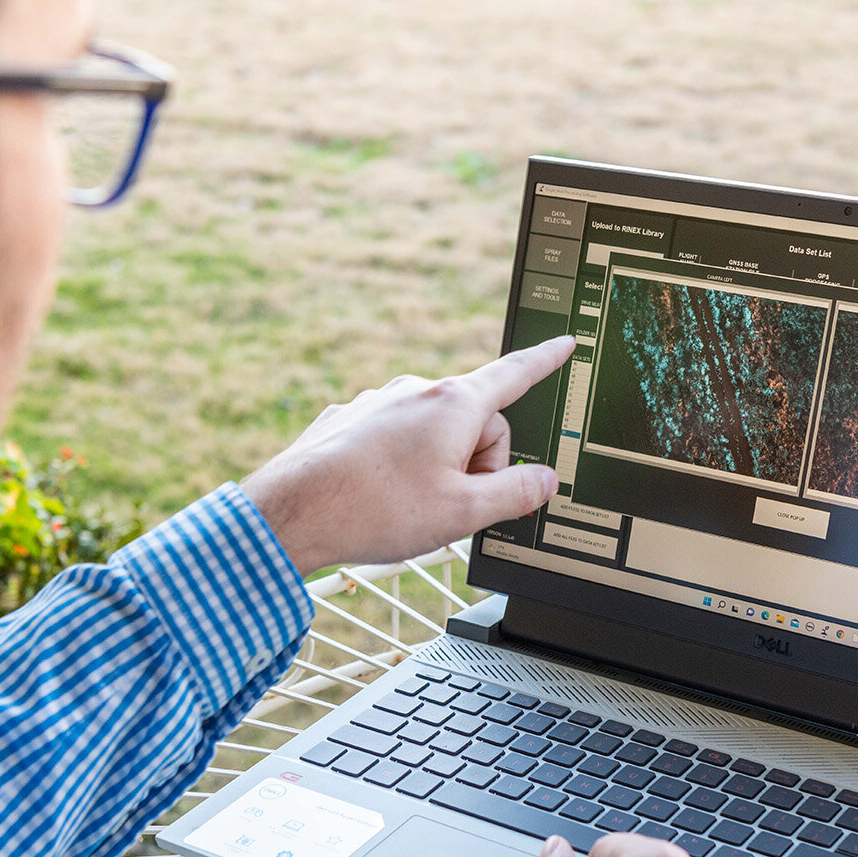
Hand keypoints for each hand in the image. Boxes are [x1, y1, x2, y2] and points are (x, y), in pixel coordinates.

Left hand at [240, 335, 574, 573]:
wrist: (292, 513)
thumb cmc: (376, 510)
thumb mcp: (463, 513)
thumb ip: (514, 494)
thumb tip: (542, 480)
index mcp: (454, 404)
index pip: (515, 374)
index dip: (545, 360)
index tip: (564, 342)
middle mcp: (416, 392)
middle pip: (474, 424)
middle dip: (475, 464)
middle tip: (450, 505)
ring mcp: (379, 402)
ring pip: (433, 435)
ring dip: (436, 468)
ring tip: (405, 505)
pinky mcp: (350, 419)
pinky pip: (394, 440)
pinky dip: (397, 466)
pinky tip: (376, 495)